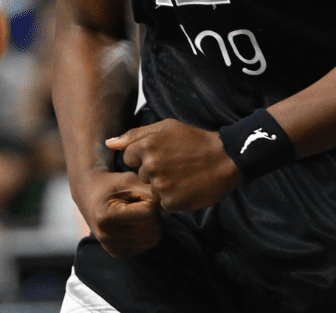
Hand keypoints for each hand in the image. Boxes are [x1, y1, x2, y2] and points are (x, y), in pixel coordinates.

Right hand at [75, 167, 162, 257]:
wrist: (90, 196)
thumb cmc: (112, 185)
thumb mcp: (129, 181)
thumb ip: (151, 194)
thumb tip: (168, 214)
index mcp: (107, 217)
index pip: (148, 213)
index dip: (149, 199)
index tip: (137, 193)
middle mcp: (107, 237)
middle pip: (152, 228)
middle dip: (152, 213)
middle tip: (138, 203)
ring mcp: (112, 248)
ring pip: (153, 239)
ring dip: (151, 223)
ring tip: (136, 212)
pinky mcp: (118, 254)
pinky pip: (148, 245)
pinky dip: (147, 232)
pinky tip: (134, 222)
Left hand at [105, 119, 240, 213]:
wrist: (226, 159)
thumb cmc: (195, 141)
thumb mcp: (166, 128)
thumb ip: (134, 135)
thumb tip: (109, 143)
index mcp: (147, 145)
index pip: (130, 158)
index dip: (145, 157)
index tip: (163, 156)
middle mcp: (150, 166)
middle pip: (141, 176)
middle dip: (154, 173)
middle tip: (176, 167)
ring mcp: (161, 185)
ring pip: (151, 191)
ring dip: (164, 188)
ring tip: (182, 178)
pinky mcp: (171, 202)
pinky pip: (163, 206)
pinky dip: (173, 201)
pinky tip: (186, 189)